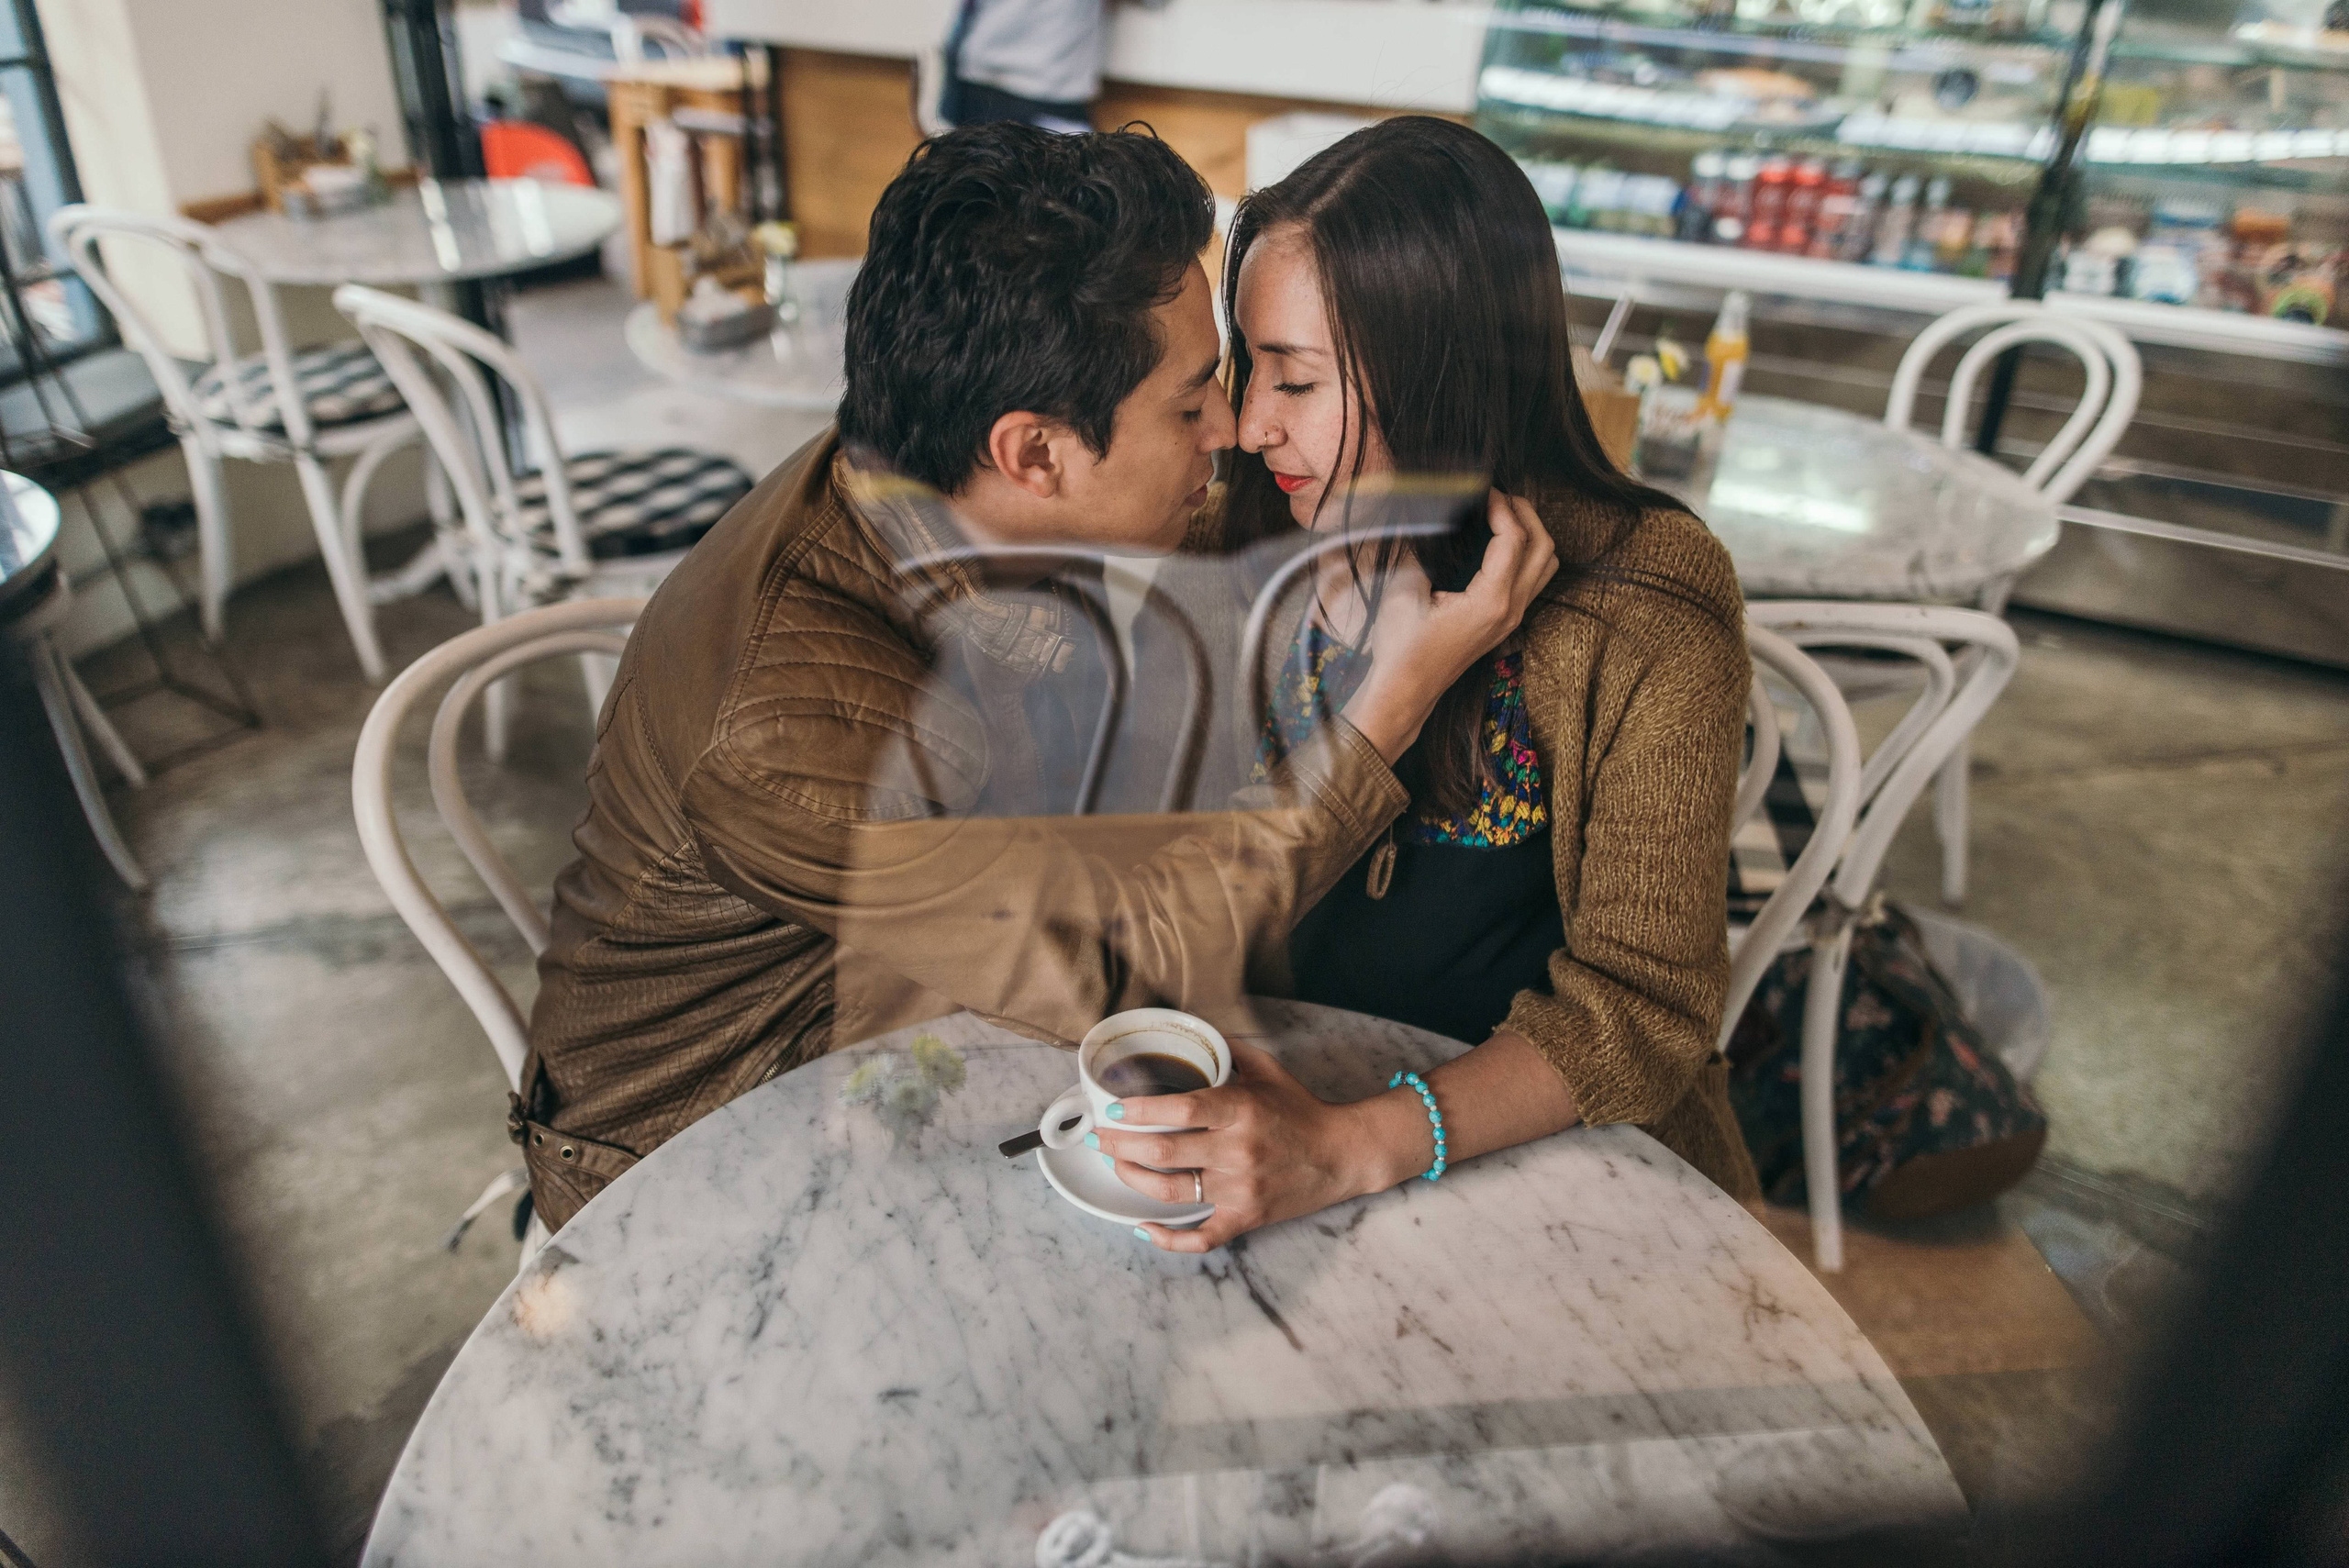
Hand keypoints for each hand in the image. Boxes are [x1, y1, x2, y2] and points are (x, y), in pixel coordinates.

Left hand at [1093, 1042, 1424, 1252]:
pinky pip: (1201, 1237)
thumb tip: (1191, 1031)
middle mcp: (1239, 1151)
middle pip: (1164, 1151)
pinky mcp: (1246, 1218)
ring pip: (1170, 1191)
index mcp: (1242, 1110)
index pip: (1181, 1109)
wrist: (1342, 1154)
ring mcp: (1241, 1190)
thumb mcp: (1268, 1071)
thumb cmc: (1301, 1110)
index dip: (1140, 1111)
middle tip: (1100, 1135)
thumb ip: (1228, 1051)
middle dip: (1120, 1144)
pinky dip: (1168, 1238)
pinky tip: (1143, 1227)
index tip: (1115, 1109)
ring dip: (1132, 1177)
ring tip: (1116, 1162)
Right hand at [1341, 490, 1558, 762]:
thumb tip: (1424, 515)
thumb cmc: (1401, 646)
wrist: (1406, 691)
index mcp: (1490, 600)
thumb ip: (1420, 548)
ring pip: (1546, 565)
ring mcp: (1512, 618)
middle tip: (1499, 496)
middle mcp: (1510, 609)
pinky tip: (1499, 543)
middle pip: (1543, 548)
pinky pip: (1533, 580)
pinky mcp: (1505, 622)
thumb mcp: (1405, 590)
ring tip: (1504, 514)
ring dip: (1532, 534)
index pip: (1514, 539)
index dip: (1502, 507)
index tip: (1484, 490)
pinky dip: (1526, 553)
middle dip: (1526, 514)